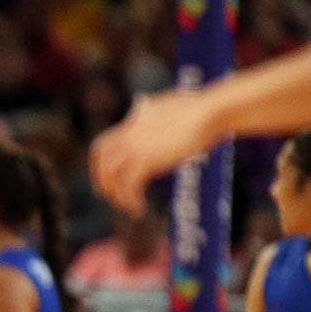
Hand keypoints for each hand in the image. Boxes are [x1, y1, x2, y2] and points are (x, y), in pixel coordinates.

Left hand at [89, 90, 215, 213]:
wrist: (210, 111)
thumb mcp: (165, 103)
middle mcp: (130, 135)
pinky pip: (129, 185)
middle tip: (110, 196)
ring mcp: (138, 147)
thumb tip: (141, 102)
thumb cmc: (199, 107)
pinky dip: (131, 200)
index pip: (102, 145)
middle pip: (101, 161)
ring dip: (117, 195)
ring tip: (129, 207)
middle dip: (102, 180)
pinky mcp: (149, 159)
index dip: (100, 164)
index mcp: (133, 123)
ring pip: (112, 176)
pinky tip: (140, 209)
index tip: (106, 176)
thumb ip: (150, 108)